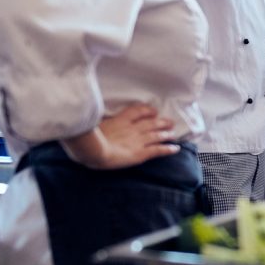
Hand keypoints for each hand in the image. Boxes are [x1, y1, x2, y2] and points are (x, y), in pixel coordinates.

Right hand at [63, 103, 179, 168]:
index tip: (153, 111)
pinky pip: (157, 150)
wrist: (94, 150)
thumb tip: (93, 118)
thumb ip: (99, 122)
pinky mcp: (141, 153)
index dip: (147, 111)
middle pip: (150, 123)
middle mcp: (133, 128)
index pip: (137, 111)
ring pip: (156, 135)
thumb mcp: (93, 125)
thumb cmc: (88, 139)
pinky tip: (175, 149)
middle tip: (170, 121)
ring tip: (173, 133)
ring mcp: (138, 140)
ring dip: (166, 134)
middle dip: (161, 122)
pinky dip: (168, 149)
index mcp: (121, 120)